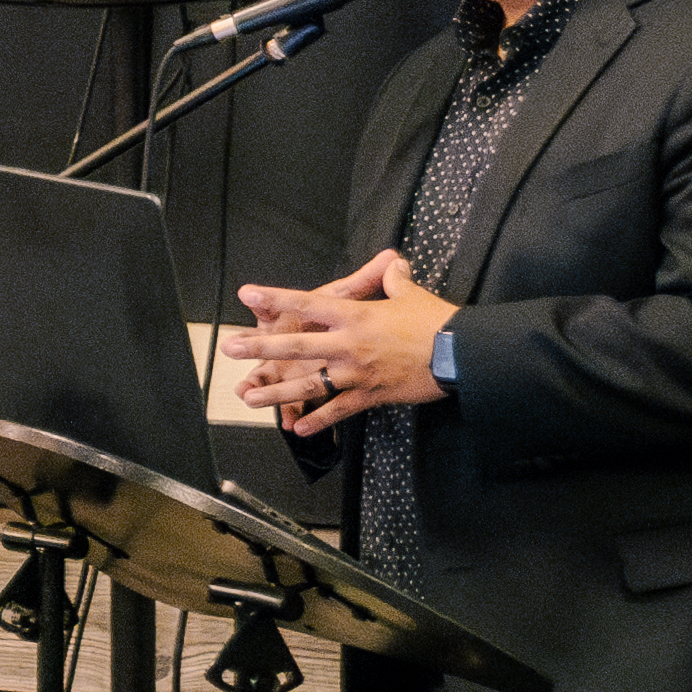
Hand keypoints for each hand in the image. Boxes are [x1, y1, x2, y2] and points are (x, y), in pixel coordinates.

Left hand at [230, 252, 452, 430]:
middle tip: (230, 347)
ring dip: (277, 392)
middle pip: (296, 345)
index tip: (247, 294)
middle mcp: (348, 344)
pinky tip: (298, 429)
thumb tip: (392, 261)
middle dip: (260, 347)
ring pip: (309, 383)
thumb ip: (392, 279)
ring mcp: (357, 373)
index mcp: (355, 315)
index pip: (306, 303)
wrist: (461, 354)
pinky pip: (339, 411)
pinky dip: (319, 421)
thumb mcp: (410, 294)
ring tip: (249, 398)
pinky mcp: (371, 395)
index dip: (275, 298)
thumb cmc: (437, 321)